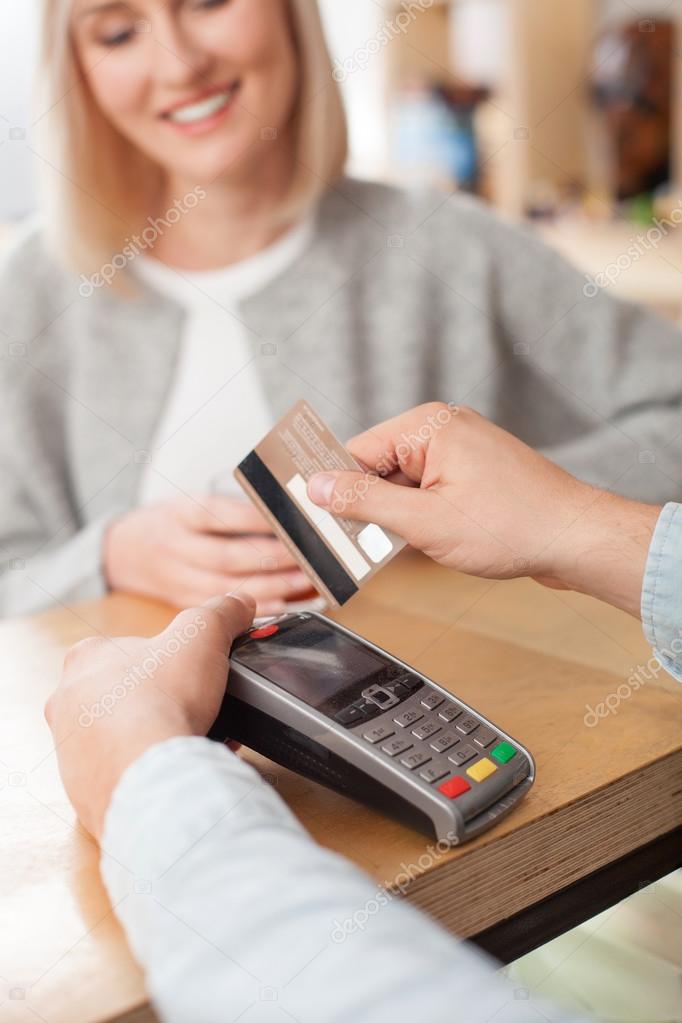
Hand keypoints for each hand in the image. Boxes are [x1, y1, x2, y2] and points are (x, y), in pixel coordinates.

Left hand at [45, 593, 255, 838]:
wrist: (149, 771)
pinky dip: (147, 771)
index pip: (126, 649)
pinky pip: (121, 775)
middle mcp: (66, 703)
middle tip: (190, 707)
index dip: (165, 659)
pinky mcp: (84, 788)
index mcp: (85, 659)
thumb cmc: (162, 699)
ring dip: (152, 737)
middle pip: (122, 695)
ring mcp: (71, 750)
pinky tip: (174, 767)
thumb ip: (222, 613)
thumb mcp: (204, 634)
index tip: (188, 671)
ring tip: (187, 739)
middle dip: (157, 701)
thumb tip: (239, 604)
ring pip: (120, 737)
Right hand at [104, 495, 313, 613]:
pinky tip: (284, 605)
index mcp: (179, 515)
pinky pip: (222, 610)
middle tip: (307, 559)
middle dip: (272, 559)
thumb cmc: (169, 522)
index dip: (256, 520)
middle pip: (227, 557)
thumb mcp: (189, 503)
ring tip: (305, 583)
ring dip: (271, 588)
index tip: (290, 522)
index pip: (219, 515)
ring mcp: (177, 579)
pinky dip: (255, 609)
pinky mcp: (183, 603)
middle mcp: (175, 547)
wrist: (120, 552)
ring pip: (226, 589)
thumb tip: (284, 516)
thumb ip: (230, 510)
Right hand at [307, 403, 659, 616]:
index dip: (332, 486)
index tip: (308, 515)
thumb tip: (319, 487)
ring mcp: (461, 452)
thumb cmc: (514, 525)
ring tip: (403, 545)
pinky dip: (418, 517)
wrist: (578, 540)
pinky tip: (423, 542)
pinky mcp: (473, 475)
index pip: (357, 450)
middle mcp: (443, 430)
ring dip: (394, 516)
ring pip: (403, 483)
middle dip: (366, 506)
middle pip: (378, 466)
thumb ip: (365, 502)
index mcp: (428, 426)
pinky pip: (428, 491)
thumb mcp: (425, 521)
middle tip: (353, 543)